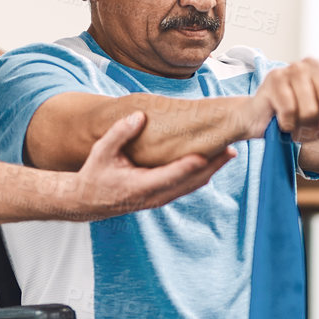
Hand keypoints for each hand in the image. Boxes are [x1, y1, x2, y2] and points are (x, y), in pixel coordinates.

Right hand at [67, 112, 233, 219]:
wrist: (88, 201)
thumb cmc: (94, 175)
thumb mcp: (102, 151)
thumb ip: (120, 133)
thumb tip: (139, 116)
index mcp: (141, 186)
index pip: (171, 175)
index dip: (190, 165)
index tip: (207, 154)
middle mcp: (154, 196)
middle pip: (190, 182)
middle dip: (212, 166)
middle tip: (231, 149)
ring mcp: (160, 198)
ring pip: (192, 186)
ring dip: (211, 171)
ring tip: (229, 153)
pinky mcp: (162, 197)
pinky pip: (187, 187)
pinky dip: (201, 175)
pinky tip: (212, 162)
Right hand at [248, 58, 318, 143]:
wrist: (259, 120)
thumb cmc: (295, 118)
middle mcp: (312, 63)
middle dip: (317, 118)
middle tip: (304, 117)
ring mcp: (293, 68)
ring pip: (310, 109)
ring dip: (300, 122)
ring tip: (292, 118)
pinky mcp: (275, 78)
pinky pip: (290, 111)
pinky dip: (286, 123)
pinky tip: (281, 118)